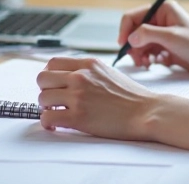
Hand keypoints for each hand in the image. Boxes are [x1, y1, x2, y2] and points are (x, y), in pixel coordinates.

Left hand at [36, 56, 156, 139]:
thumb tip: (70, 77)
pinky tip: (56, 125)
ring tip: (57, 113)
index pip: (52, 63)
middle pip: (42, 78)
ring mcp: (78, 96)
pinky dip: (47, 123)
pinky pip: (47, 118)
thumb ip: (88, 71)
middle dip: (45, 90)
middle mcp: (81, 77)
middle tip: (54, 100)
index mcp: (89, 64)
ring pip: (42, 98)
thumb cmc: (132, 96)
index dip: (49, 75)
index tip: (53, 85)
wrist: (146, 111)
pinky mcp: (78, 117)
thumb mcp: (109, 72)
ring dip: (46, 108)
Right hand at [118, 0, 188, 74]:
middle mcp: (161, 20)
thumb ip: (148, 34)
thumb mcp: (173, 37)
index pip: (134, 16)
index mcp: (163, 10)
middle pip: (135, 32)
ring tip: (147, 64)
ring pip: (141, 44)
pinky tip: (156, 64)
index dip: (125, 31)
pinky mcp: (167, 48)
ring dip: (140, 54)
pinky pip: (149, 53)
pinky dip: (149, 59)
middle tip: (137, 60)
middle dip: (134, 46)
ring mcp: (164, 35)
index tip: (123, 46)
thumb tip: (129, 38)